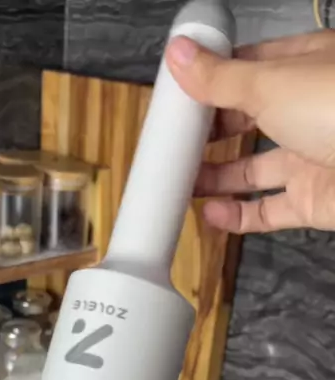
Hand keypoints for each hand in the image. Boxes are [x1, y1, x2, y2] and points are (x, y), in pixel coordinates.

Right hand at [166, 30, 334, 232]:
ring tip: (181, 182)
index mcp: (305, 68)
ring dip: (217, 177)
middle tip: (174, 143)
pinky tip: (211, 214)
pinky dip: (238, 215)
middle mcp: (309, 110)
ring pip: (255, 169)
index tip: (178, 95)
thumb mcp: (270, 83)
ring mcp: (312, 157)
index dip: (212, 80)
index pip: (249, 68)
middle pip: (249, 120)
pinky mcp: (314, 200)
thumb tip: (179, 56)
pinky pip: (269, 210)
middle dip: (210, 133)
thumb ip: (220, 77)